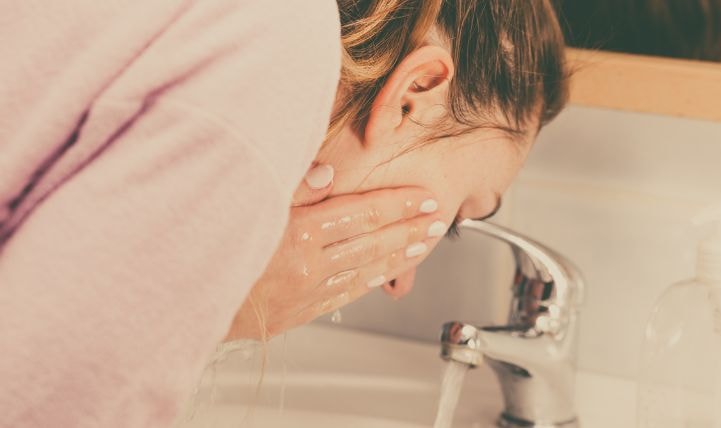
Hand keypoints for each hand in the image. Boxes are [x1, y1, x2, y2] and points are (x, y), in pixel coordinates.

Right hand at [225, 164, 446, 340]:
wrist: (181, 299)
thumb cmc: (208, 246)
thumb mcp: (246, 203)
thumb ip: (291, 186)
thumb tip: (329, 173)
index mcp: (297, 233)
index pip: (361, 213)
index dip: (397, 204)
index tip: (423, 197)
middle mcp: (307, 265)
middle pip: (371, 242)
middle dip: (409, 228)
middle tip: (437, 219)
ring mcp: (304, 292)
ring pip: (363, 270)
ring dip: (398, 256)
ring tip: (423, 243)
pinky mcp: (296, 313)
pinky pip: (343, 295)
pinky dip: (367, 282)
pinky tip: (384, 275)